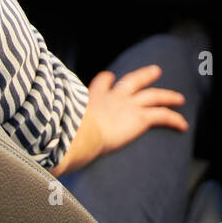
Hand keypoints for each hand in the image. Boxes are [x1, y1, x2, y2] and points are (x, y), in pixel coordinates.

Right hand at [51, 64, 187, 176]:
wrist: (79, 133)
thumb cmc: (65, 134)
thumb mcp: (59, 129)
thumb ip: (54, 135)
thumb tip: (38, 151)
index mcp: (91, 100)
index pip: (101, 85)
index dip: (106, 81)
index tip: (109, 77)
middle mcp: (111, 99)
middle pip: (132, 81)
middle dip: (144, 76)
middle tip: (154, 71)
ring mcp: (127, 106)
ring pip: (153, 96)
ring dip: (167, 96)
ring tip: (179, 97)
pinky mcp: (139, 118)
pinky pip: (162, 116)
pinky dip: (174, 119)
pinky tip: (183, 125)